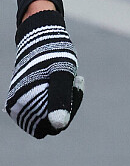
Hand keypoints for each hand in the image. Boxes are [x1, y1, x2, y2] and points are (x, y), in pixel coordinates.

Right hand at [5, 10, 82, 137]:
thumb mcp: (62, 74)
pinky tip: (60, 82)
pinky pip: (43, 112)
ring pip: (48, 119)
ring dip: (61, 102)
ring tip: (67, 80)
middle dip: (66, 105)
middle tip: (74, 80)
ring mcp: (18, 106)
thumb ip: (59, 99)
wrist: (40, 38)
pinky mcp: (22, 102)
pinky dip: (54, 100)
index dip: (70, 109)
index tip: (76, 84)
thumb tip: (58, 125)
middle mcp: (17, 109)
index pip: (54, 127)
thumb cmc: (53, 54)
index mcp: (24, 103)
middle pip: (51, 125)